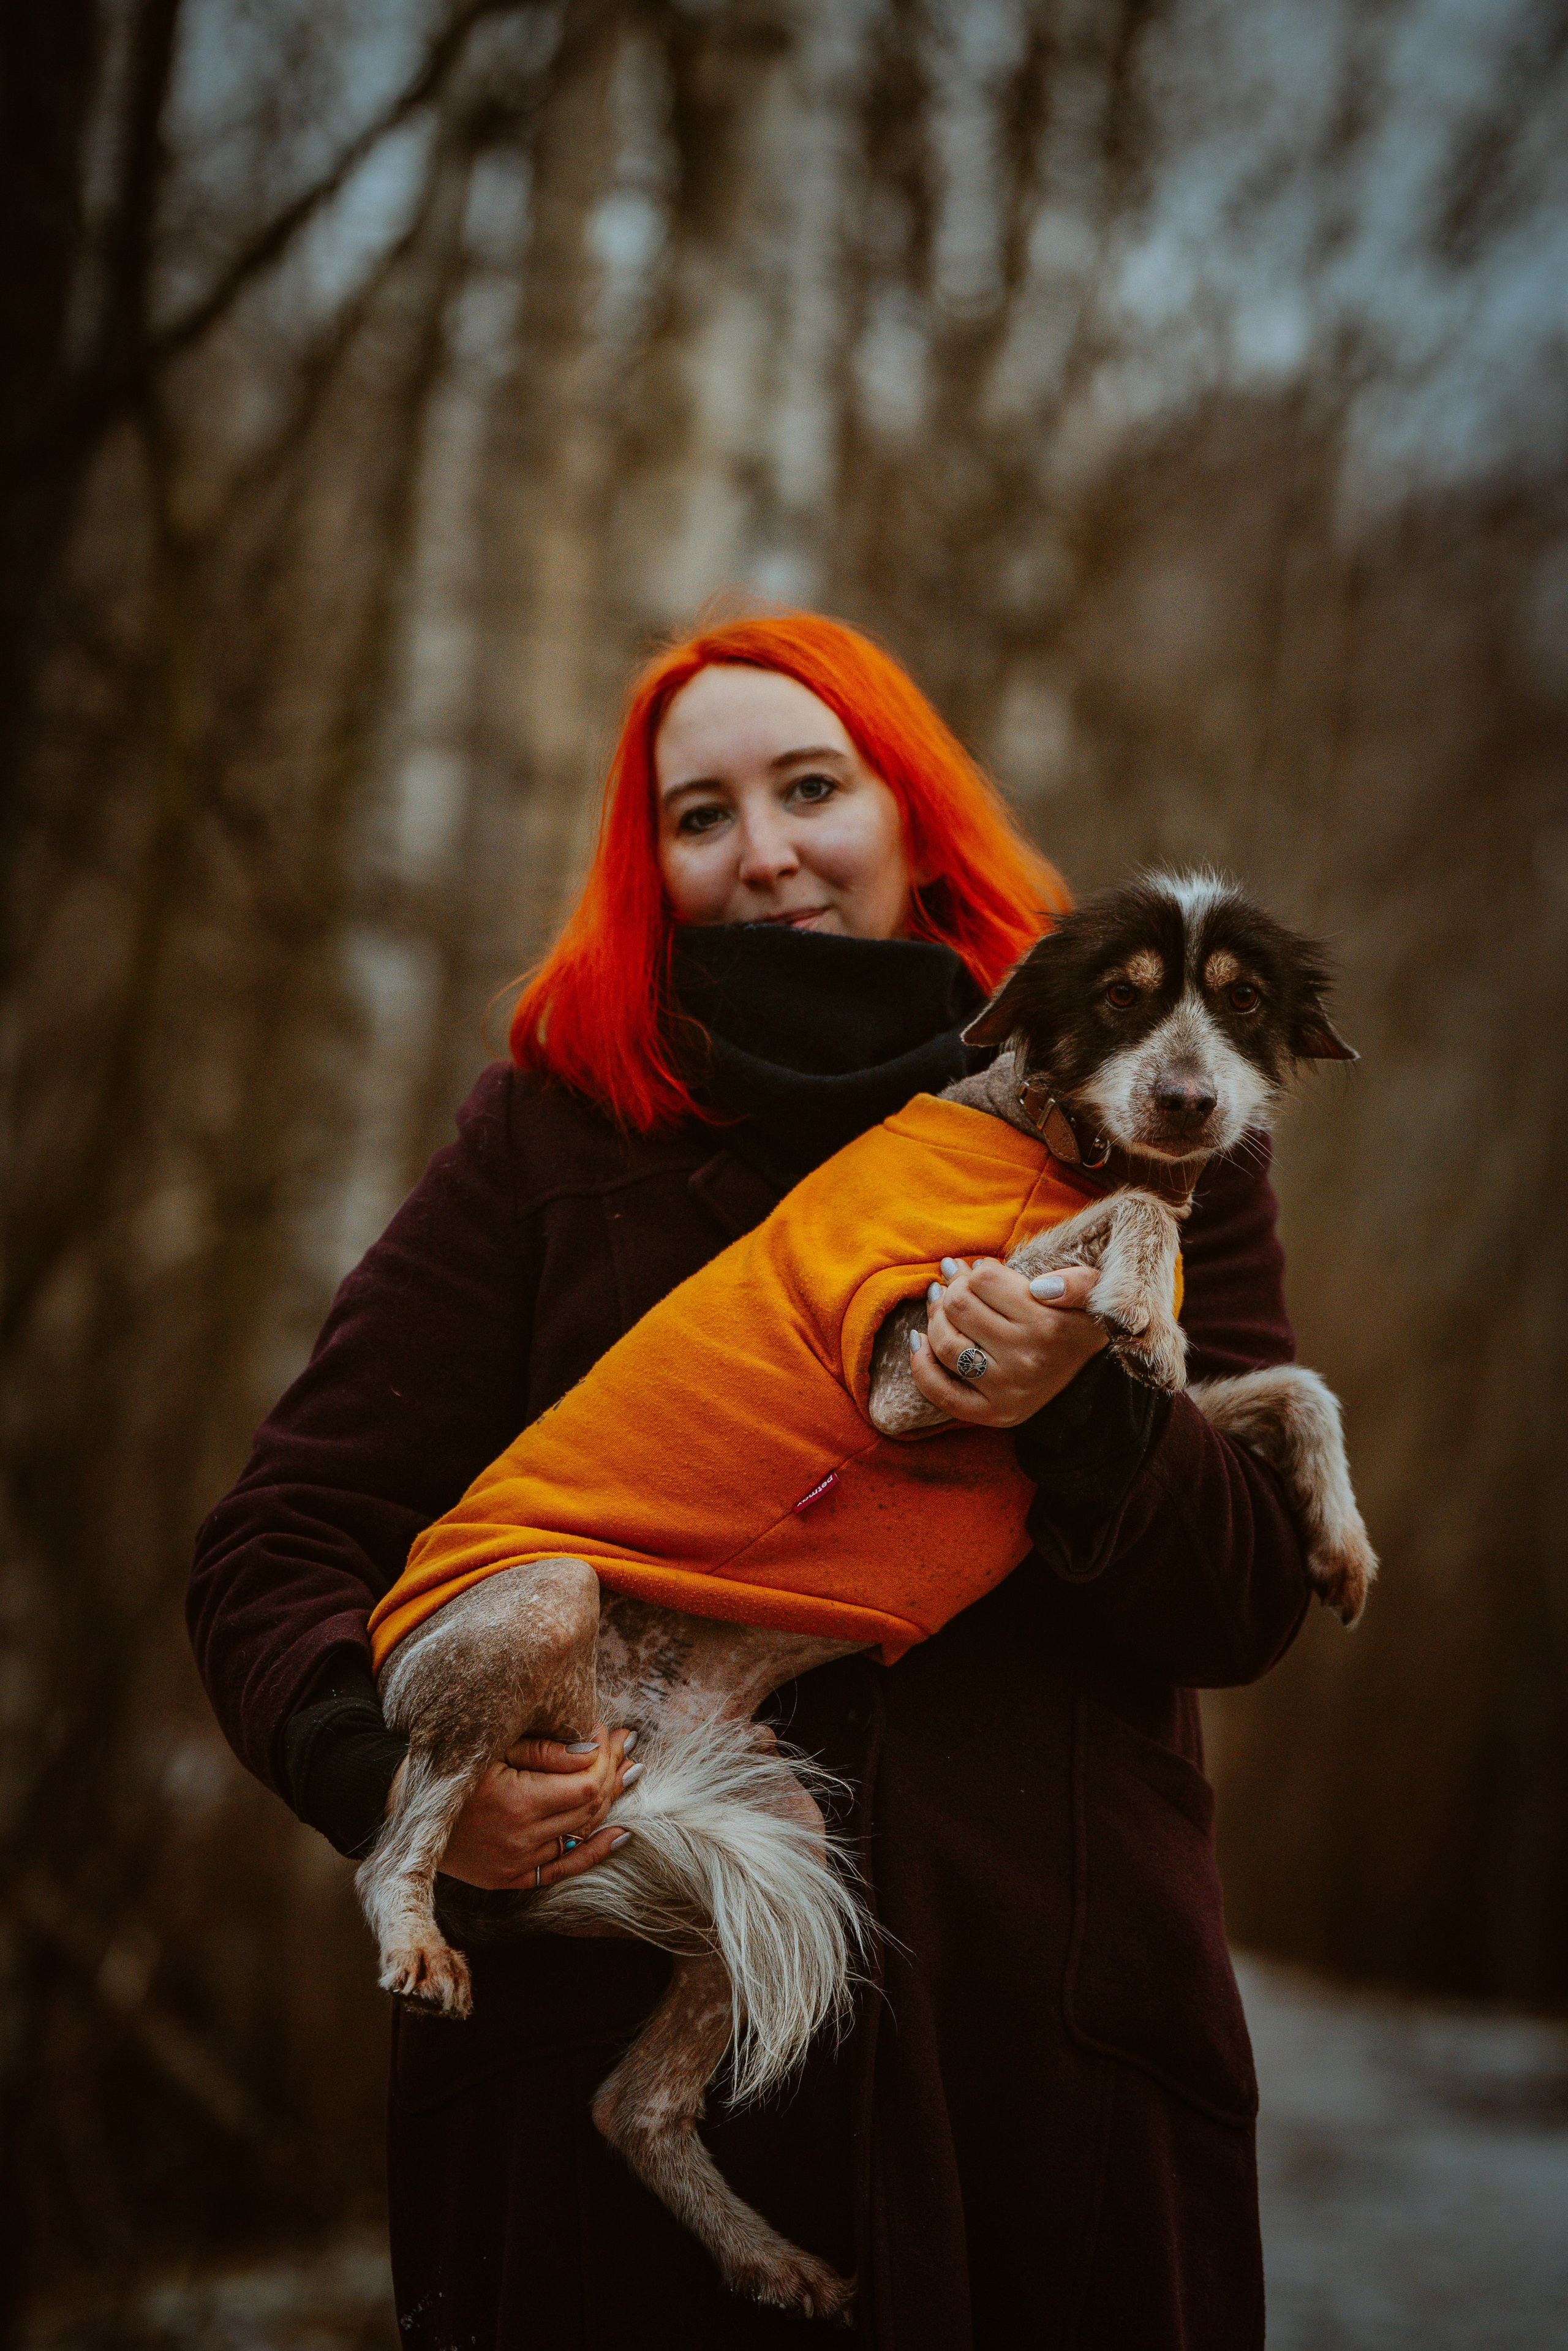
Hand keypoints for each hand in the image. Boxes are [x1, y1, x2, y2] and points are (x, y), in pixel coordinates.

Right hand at [385, 1723, 638, 1891]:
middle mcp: (520, 1840)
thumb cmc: (448, 1764)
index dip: (606, 1756)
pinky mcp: (509, 1879)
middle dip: (612, 1771)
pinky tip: (620, 1833)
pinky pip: (563, 1870)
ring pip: (581, 1834)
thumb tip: (594, 1749)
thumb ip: (545, 1750)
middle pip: (590, 1808)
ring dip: (609, 1803)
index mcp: (516, 1803)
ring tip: (628, 1772)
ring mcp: (515, 1865)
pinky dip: (594, 1852)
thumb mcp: (492, 1744)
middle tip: (625, 1744)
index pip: (588, 1783)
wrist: (401, 1807)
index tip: (609, 1730)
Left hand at [908, 1258, 1106, 1427]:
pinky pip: (941, 1392)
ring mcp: (1006, 1390)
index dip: (976, 1270)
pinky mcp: (992, 1414)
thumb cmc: (1080, 1323)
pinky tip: (919, 1339)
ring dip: (934, 1318)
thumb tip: (1037, 1286)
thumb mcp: (1093, 1290)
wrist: (1093, 1377)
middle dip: (952, 1289)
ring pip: (944, 1343)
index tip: (981, 1273)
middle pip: (958, 1306)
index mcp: (1048, 1325)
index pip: (984, 1279)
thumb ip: (1077, 1280)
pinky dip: (921, 1364)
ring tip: (940, 1305)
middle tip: (956, 1286)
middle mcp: (1025, 1360)